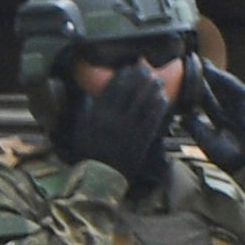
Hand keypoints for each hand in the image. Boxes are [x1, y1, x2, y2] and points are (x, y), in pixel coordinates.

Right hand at [64, 60, 170, 181]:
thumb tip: (90, 92)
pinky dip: (158, 107)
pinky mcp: (141, 140)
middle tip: (146, 68)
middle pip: (129, 93)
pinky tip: (163, 98)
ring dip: (152, 90)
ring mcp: (128, 130)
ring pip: (143, 104)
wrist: (99, 177)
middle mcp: (112, 121)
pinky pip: (152, 120)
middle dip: (139, 78)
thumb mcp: (80, 129)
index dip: (122, 77)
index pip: (111, 91)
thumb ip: (86, 110)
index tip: (128, 67)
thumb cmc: (88, 152)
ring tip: (157, 80)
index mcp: (96, 117)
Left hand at [183, 58, 244, 173]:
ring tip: (204, 65)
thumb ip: (195, 127)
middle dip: (206, 79)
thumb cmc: (228, 156)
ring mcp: (241, 109)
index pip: (206, 103)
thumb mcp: (205, 140)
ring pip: (227, 88)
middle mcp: (230, 113)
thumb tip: (181, 117)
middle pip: (216, 92)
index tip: (185, 79)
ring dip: (217, 76)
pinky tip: (217, 73)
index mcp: (219, 122)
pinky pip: (239, 90)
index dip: (196, 91)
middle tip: (193, 64)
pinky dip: (228, 81)